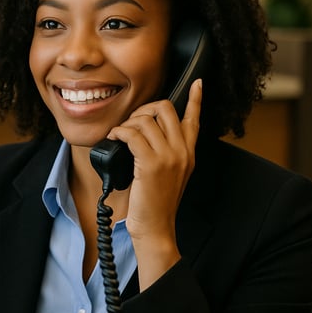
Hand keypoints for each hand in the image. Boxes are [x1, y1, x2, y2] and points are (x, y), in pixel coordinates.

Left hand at [106, 79, 202, 287]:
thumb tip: (144, 132)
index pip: (194, 119)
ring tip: (120, 135)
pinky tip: (114, 138)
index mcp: (188, 153)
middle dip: (144, 109)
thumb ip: (165, 153)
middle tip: (131, 123)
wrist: (156, 229)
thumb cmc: (155, 204)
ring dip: (127, 123)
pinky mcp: (151, 164)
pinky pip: (132, 134)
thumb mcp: (169, 175)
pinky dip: (119, 132)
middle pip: (165, 109)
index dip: (195, 99)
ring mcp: (169, 157)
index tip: (197, 83)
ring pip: (145, 119)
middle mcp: (182, 151)